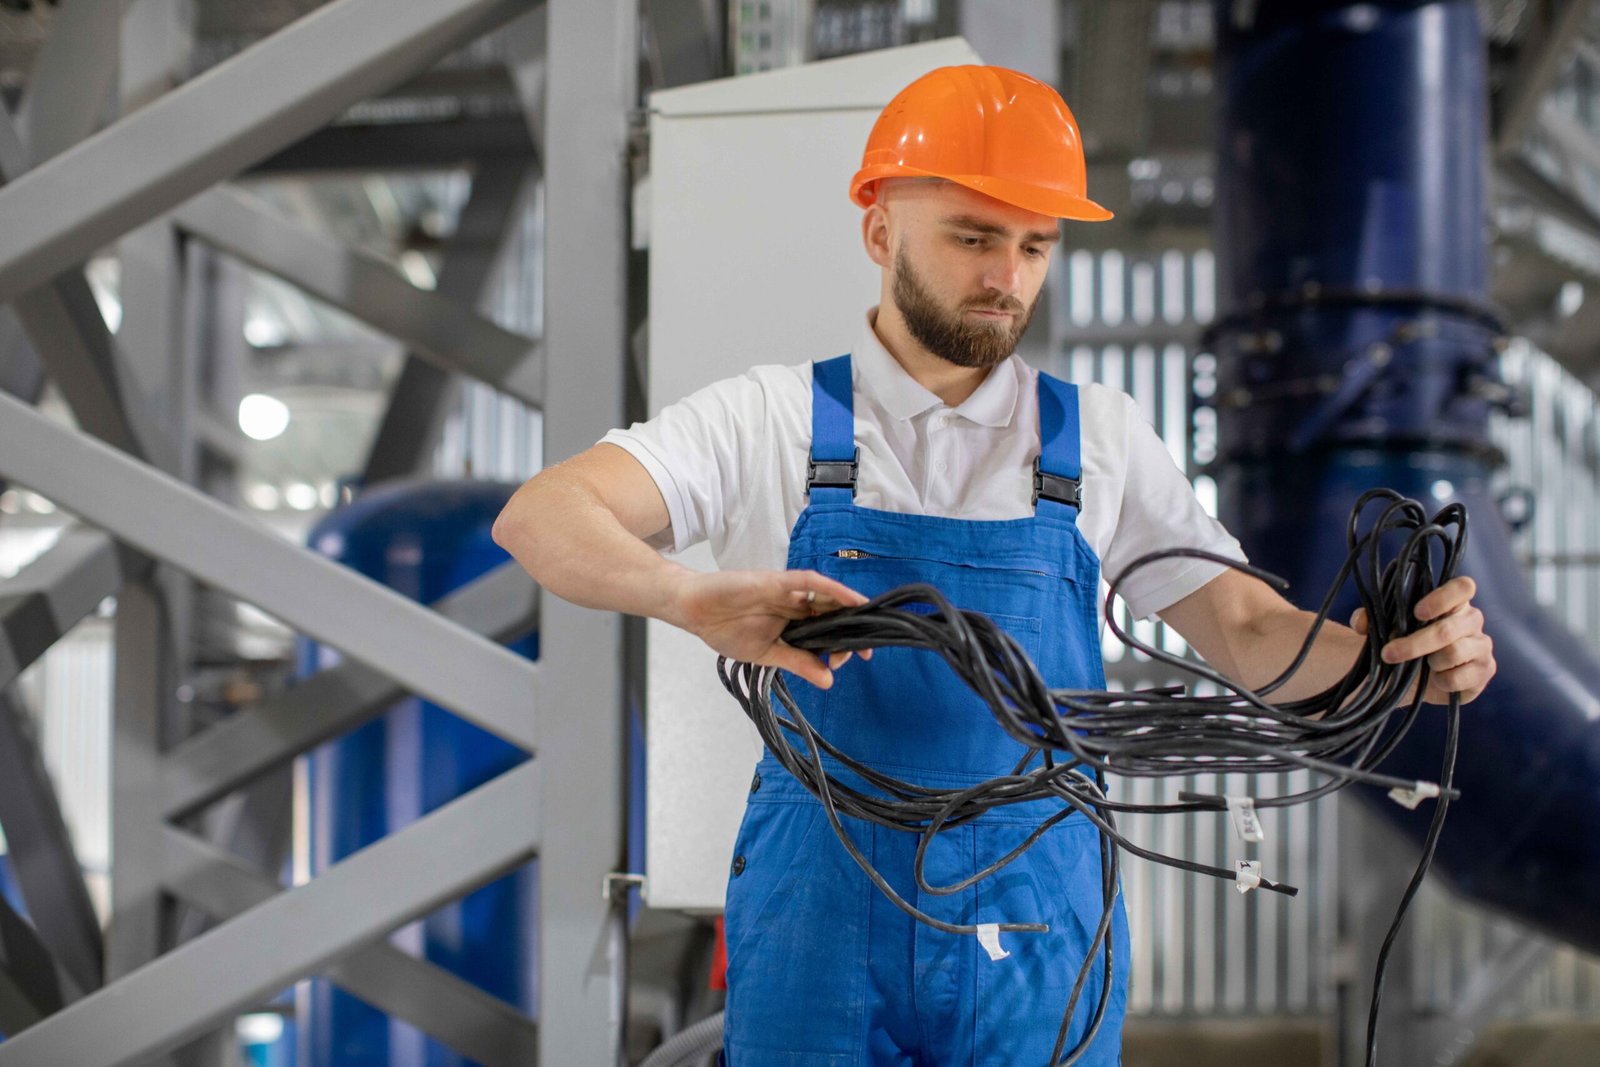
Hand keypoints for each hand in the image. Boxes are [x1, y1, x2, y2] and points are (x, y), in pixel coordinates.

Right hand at [667, 568, 872, 688]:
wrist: (695, 611)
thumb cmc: (726, 630)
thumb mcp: (766, 654)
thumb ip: (798, 662)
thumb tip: (828, 680)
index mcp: (793, 625)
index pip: (827, 633)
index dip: (845, 644)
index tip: (860, 658)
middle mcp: (795, 607)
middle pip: (833, 614)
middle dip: (854, 629)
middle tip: (869, 647)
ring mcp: (787, 593)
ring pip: (827, 596)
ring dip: (850, 606)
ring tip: (870, 617)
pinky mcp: (777, 581)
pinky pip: (809, 582)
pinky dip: (831, 589)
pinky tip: (849, 597)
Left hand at [1350, 575, 1495, 704]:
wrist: (1418, 678)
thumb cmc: (1406, 642)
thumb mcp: (1386, 629)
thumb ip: (1371, 619)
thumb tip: (1361, 621)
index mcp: (1453, 602)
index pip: (1463, 587)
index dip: (1443, 598)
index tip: (1417, 612)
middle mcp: (1472, 620)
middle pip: (1449, 628)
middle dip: (1414, 643)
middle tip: (1388, 654)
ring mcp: (1482, 645)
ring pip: (1454, 653)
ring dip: (1428, 662)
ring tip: (1420, 666)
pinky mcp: (1485, 670)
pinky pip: (1461, 677)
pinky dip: (1442, 681)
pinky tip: (1435, 679)